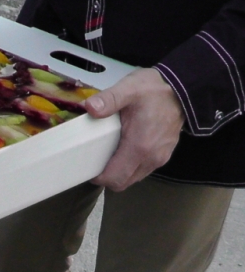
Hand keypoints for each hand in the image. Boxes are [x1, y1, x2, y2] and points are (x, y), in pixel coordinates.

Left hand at [84, 68, 184, 191]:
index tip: (86, 164)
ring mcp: (159, 159)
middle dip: (105, 177)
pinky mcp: (163, 155)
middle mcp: (151, 158)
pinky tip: (121, 151)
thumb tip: (90, 108)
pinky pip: (141, 170)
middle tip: (93, 160)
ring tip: (105, 155)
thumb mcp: (128, 89)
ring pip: (132, 178)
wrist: (183, 89)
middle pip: (122, 182)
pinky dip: (129, 167)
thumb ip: (109, 99)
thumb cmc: (153, 90)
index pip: (114, 178)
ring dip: (117, 172)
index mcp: (139, 146)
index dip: (98, 177)